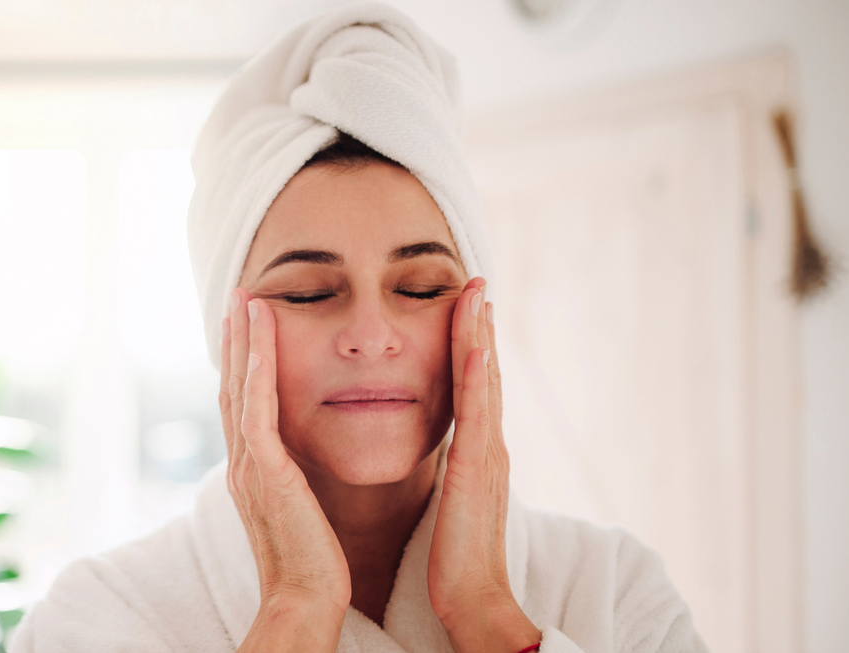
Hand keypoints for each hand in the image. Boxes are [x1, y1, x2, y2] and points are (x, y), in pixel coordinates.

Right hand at [220, 290, 350, 650]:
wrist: (306, 599)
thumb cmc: (311, 559)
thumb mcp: (300, 506)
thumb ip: (295, 477)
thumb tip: (304, 457)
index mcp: (253, 469)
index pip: (243, 403)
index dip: (244, 361)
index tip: (249, 323)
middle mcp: (244, 463)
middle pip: (234, 387)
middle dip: (236, 340)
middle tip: (239, 297)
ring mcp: (251, 467)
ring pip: (240, 390)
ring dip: (242, 343)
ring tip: (247, 301)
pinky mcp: (267, 474)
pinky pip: (258, 413)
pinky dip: (257, 373)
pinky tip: (261, 340)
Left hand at [427, 278, 541, 652]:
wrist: (473, 598)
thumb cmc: (457, 555)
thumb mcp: (455, 499)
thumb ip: (456, 468)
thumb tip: (449, 449)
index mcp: (478, 451)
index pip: (476, 386)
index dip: (473, 344)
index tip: (466, 306)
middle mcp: (489, 445)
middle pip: (486, 374)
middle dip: (481, 327)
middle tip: (476, 283)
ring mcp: (486, 457)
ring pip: (485, 385)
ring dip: (481, 337)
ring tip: (477, 295)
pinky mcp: (475, 473)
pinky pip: (476, 418)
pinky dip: (479, 381)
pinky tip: (476, 349)